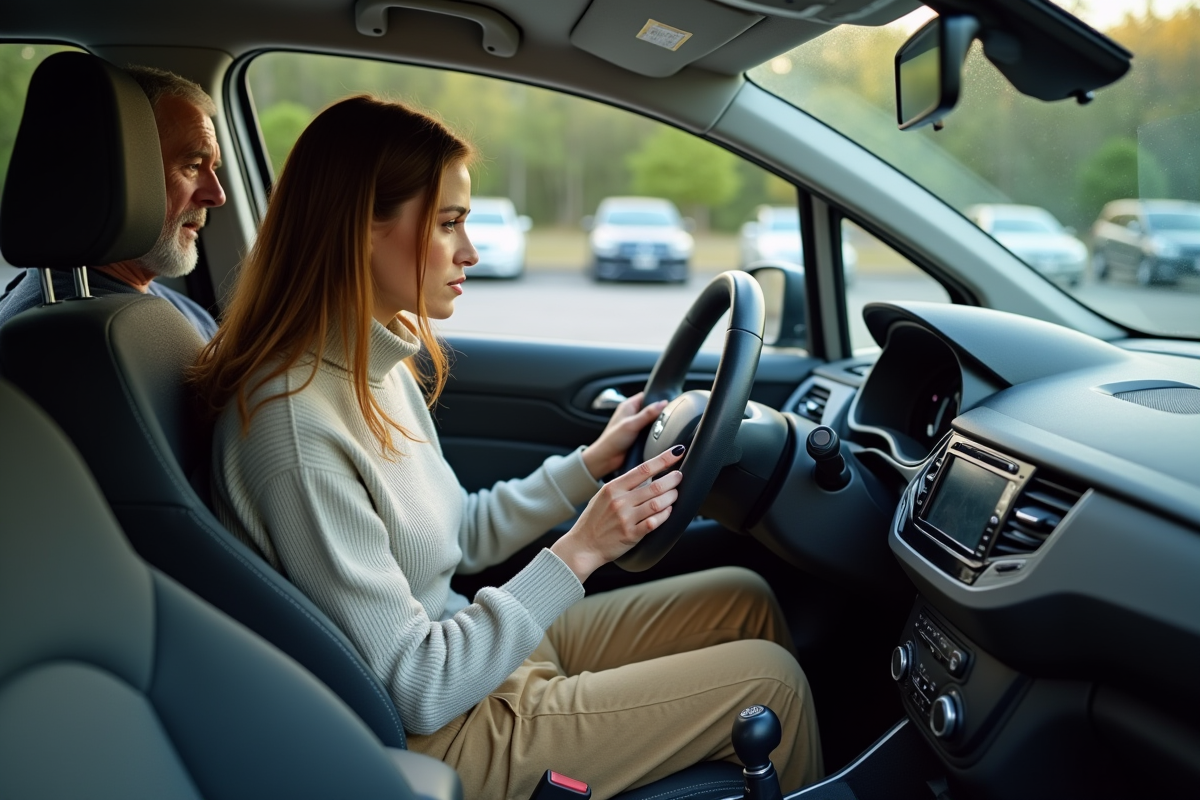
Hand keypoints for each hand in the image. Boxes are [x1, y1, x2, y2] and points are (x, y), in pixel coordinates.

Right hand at [551, 445, 684, 582]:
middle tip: (679, 476)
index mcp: (613, 488)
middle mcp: (620, 501)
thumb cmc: (593, 521)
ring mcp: (626, 518)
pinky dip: (665, 515)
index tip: (676, 452)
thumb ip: (623, 486)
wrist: (582, 546)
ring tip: (675, 494)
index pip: (643, 469)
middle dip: (672, 479)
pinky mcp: (631, 535)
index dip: (663, 459)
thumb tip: (647, 475)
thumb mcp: (603, 496)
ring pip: (657, 503)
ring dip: (671, 497)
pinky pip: (654, 522)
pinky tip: (668, 511)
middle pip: (654, 485)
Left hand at [580, 392, 668, 478]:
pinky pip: (650, 432)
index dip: (657, 398)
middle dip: (659, 413)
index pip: (647, 395)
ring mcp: (635, 425)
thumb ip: (648, 414)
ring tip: (663, 428)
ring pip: (652, 421)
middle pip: (651, 408)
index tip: (668, 403)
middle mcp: (632, 414)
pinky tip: (658, 436)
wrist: (606, 459)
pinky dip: (655, 434)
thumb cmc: (612, 440)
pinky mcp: (638, 436)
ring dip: (657, 425)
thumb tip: (663, 403)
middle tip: (667, 417)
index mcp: (628, 405)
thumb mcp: (632, 424)